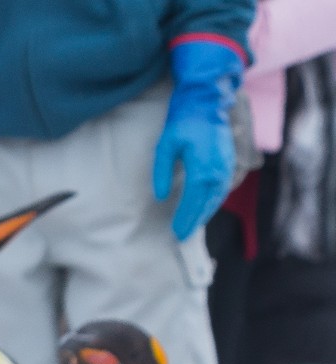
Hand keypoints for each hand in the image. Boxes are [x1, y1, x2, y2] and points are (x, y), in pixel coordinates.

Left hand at [153, 39, 241, 240]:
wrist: (208, 99)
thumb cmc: (183, 120)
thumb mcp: (165, 145)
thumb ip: (162, 172)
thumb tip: (161, 197)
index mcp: (203, 166)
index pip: (194, 200)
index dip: (185, 218)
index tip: (176, 232)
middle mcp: (219, 168)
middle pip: (208, 202)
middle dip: (195, 220)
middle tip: (182, 235)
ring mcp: (228, 164)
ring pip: (218, 196)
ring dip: (206, 212)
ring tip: (192, 225)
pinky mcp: (231, 159)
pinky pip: (224, 186)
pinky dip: (215, 199)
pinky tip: (206, 206)